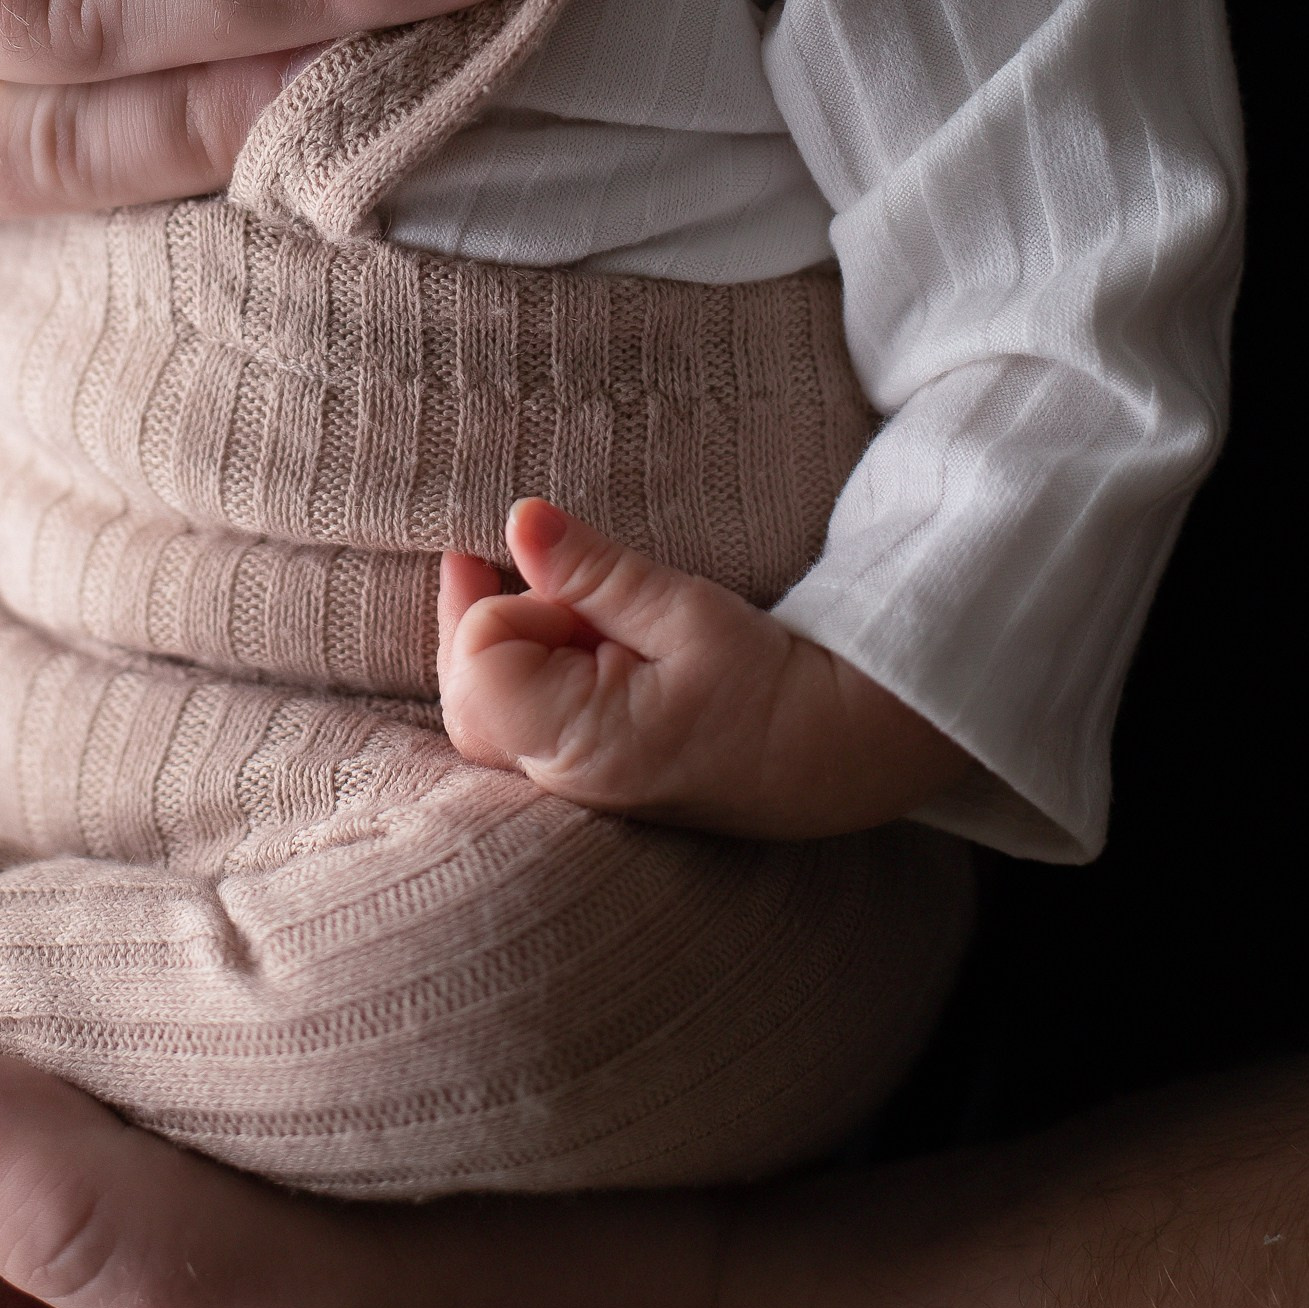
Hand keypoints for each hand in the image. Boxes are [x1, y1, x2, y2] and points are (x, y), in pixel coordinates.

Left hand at [438, 497, 975, 839]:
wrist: (841, 752)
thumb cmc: (773, 684)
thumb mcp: (686, 611)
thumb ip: (593, 570)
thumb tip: (518, 520)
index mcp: (579, 743)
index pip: (481, 660)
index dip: (508, 606)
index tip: (568, 588)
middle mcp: (563, 780)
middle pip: (467, 697)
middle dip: (477, 623)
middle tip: (486, 559)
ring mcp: (576, 787)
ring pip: (490, 713)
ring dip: (503, 644)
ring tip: (541, 592)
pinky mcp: (595, 776)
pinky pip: (526, 725)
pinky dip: (528, 671)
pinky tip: (557, 633)